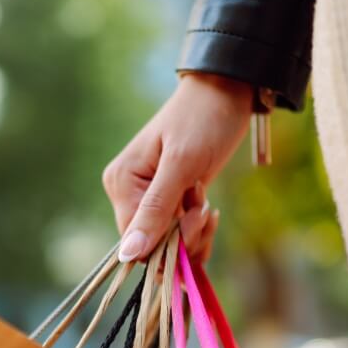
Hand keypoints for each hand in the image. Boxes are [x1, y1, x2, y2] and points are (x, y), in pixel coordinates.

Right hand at [102, 72, 252, 261]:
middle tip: (205, 208)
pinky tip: (209, 212)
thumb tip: (127, 254)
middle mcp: (128, 194)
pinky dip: (198, 230)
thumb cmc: (203, 120)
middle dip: (185, 236)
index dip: (168, 242)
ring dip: (196, 232)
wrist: (226, 92)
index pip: (135, 240)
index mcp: (121, 183)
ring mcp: (149, 199)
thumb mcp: (182, 164)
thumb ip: (155, 210)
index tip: (197, 218)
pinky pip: (179, 234)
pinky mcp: (170, 201)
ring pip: (169, 244)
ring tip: (208, 205)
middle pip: (153, 245)